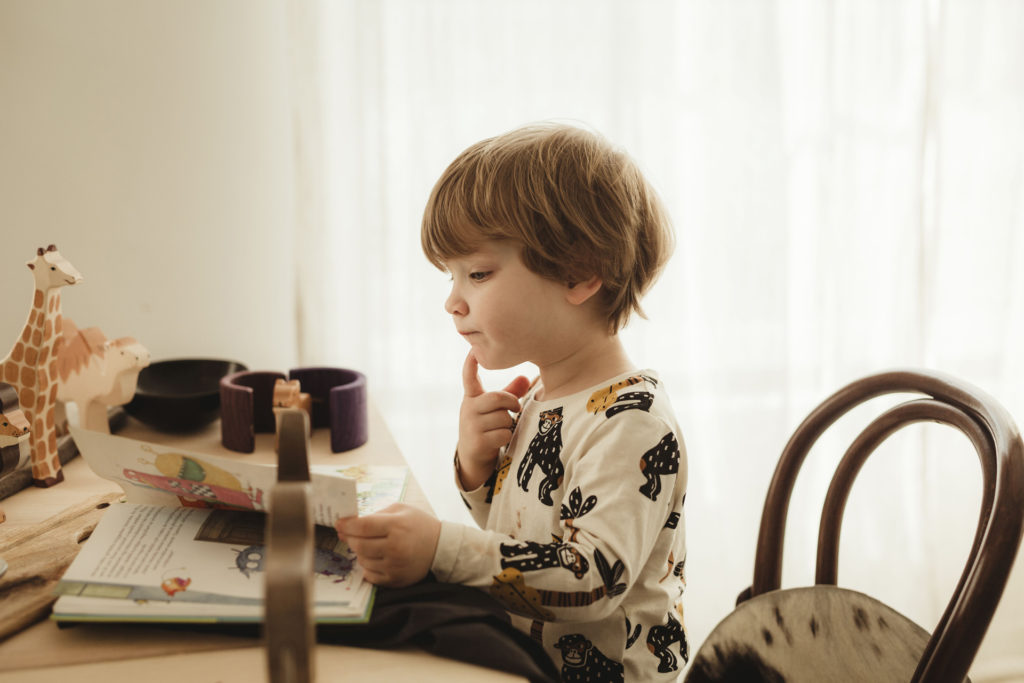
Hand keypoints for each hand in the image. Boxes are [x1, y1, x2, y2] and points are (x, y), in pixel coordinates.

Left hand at [334, 503, 440, 586]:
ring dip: (360, 552)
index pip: (362, 527)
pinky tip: (374, 558)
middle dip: (350, 539)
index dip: (347, 525)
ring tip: (367, 545)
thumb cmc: (418, 525)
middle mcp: (395, 547)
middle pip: (359, 545)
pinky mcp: (396, 580)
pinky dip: (368, 567)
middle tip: (349, 534)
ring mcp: (395, 566)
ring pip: (362, 560)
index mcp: (396, 526)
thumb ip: (376, 514)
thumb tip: (351, 523)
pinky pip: (370, 575)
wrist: (440, 547)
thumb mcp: (401, 510)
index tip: (339, 523)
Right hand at [457, 351, 530, 489]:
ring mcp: (471, 426)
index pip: (469, 378)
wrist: (471, 456)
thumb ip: (509, 393)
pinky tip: (500, 439)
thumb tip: (526, 378)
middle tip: (516, 407)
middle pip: (496, 398)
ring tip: (502, 427)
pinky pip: (503, 434)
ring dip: (509, 423)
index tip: (473, 350)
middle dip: (511, 402)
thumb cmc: (486, 425)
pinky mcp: (477, 442)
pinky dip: (507, 436)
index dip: (470, 364)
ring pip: (503, 418)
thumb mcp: (494, 408)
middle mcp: (468, 409)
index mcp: (472, 397)